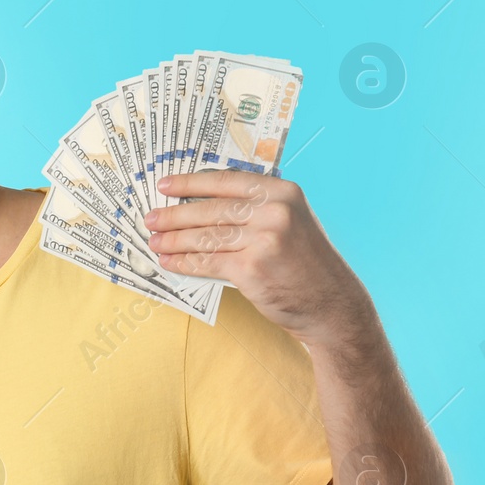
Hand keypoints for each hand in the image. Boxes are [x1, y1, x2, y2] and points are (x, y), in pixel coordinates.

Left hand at [146, 170, 374, 347]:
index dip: (190, 182)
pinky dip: (184, 262)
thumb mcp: (290, 221)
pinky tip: (170, 262)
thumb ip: (255, 208)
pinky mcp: (251, 268)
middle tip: (151, 219)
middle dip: (174, 215)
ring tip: (154, 242)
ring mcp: (263, 239)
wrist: (332, 304)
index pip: (225, 180)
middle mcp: (274, 210)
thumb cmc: (306, 263)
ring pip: (204, 236)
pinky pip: (207, 261)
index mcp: (282, 192)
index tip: (164, 185)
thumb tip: (201, 203)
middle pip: (210, 209)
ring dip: (173, 240)